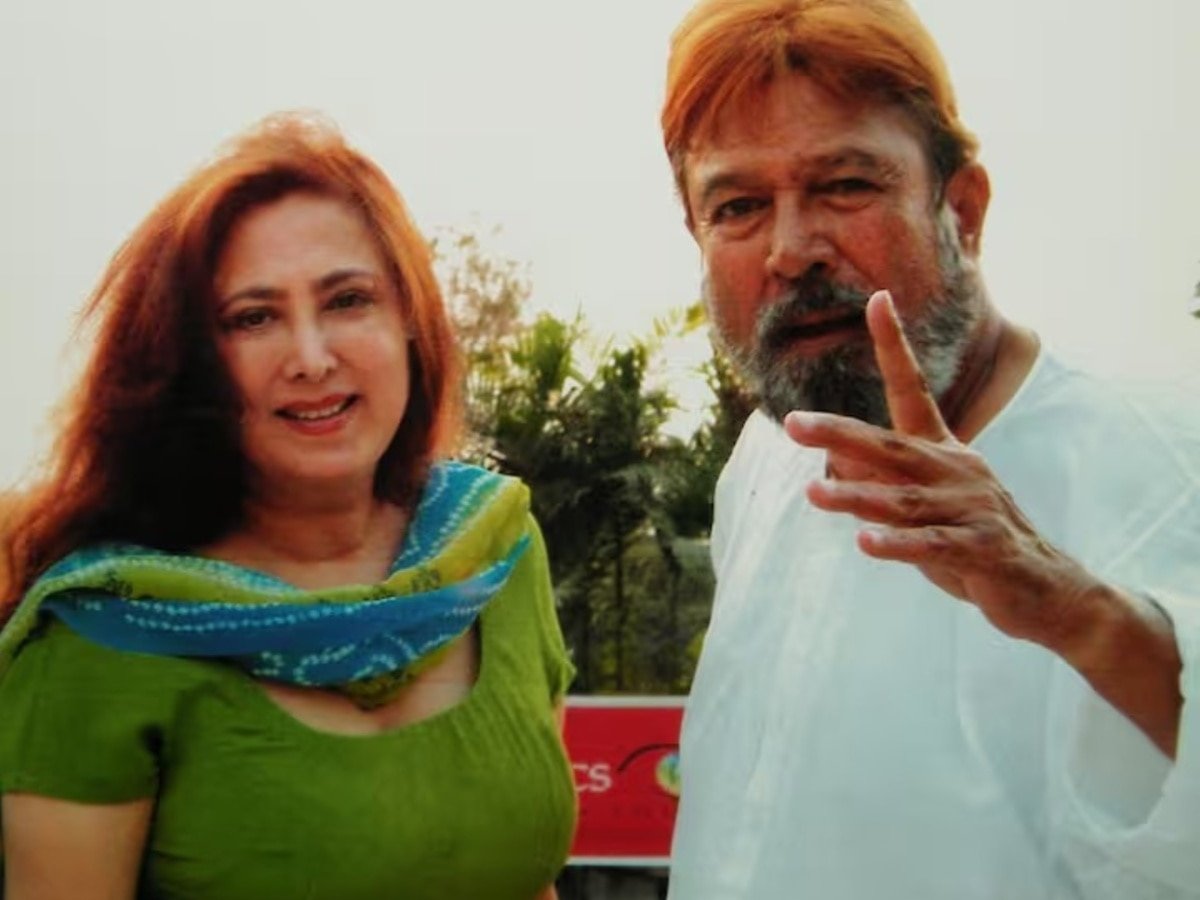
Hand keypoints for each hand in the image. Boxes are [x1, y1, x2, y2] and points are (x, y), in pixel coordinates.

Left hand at [783, 291, 1099, 647]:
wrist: (1046, 588)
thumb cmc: (973, 542)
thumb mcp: (924, 508)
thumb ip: (881, 484)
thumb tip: (828, 461)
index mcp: (943, 451)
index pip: (914, 390)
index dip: (895, 345)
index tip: (877, 299)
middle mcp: (958, 469)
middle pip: (891, 446)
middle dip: (840, 433)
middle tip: (793, 425)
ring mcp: (974, 507)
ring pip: (904, 500)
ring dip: (857, 498)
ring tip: (814, 494)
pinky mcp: (985, 547)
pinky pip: (934, 544)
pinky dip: (898, 543)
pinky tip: (864, 543)